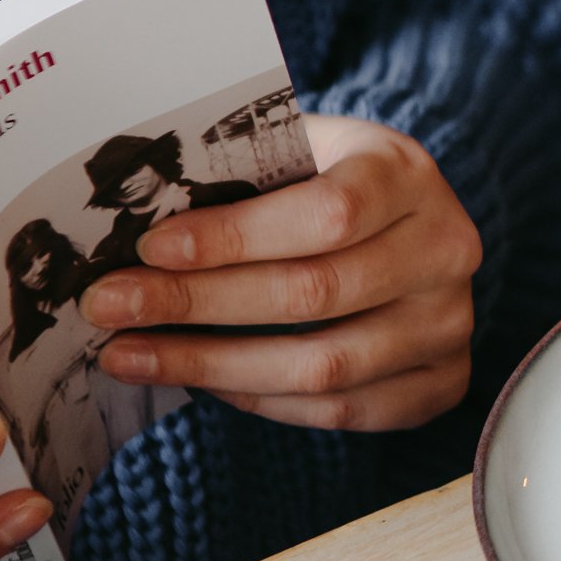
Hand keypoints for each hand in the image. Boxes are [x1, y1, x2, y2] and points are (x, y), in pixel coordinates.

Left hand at [82, 117, 483, 431]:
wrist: (403, 220)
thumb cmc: (322, 179)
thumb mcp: (292, 149)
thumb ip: (232, 174)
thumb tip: (128, 222)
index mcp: (406, 171)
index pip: (327, 213)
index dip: (234, 238)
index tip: (149, 248)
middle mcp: (446, 247)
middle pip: (317, 293)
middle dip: (197, 305)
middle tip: (109, 307)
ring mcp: (451, 322)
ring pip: (326, 367)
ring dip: (213, 366)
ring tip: (130, 355)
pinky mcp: (444, 381)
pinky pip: (343, 411)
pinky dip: (262, 400)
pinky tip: (200, 380)